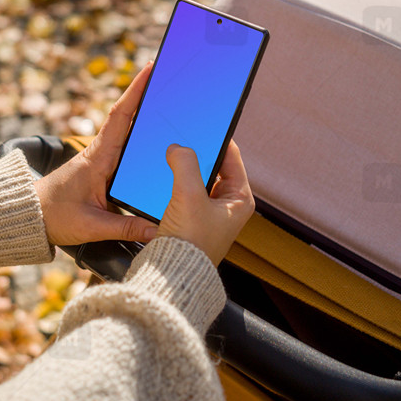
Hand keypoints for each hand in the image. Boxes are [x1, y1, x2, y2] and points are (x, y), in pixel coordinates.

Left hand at [34, 63, 158, 245]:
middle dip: (146, 96)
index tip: (149, 69)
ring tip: (168, 102)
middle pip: (127, 118)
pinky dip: (137, 140)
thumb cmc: (53, 216)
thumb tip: (157, 230)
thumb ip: (125, 228)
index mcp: (98, 158)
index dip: (135, 92)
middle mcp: (99, 154)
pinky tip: (153, 142)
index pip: (120, 117)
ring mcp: (99, 161)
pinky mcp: (98, 171)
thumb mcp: (91, 226)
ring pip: (126, 133)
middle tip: (169, 78)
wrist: (27, 217)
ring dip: (143, 116)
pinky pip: (122, 150)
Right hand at [157, 140, 253, 265]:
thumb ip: (185, 164)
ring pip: (197, 179)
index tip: (202, 123)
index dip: (217, 138)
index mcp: (240, 199)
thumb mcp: (188, 195)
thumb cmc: (190, 244)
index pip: (232, 156)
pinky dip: (174, 183)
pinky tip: (161, 178)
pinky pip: (184, 192)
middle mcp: (228, 206)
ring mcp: (209, 214)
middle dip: (197, 154)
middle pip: (213, 167)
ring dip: (183, 169)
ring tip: (170, 157)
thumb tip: (178, 148)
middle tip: (182, 138)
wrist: (173, 277)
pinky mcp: (191, 221)